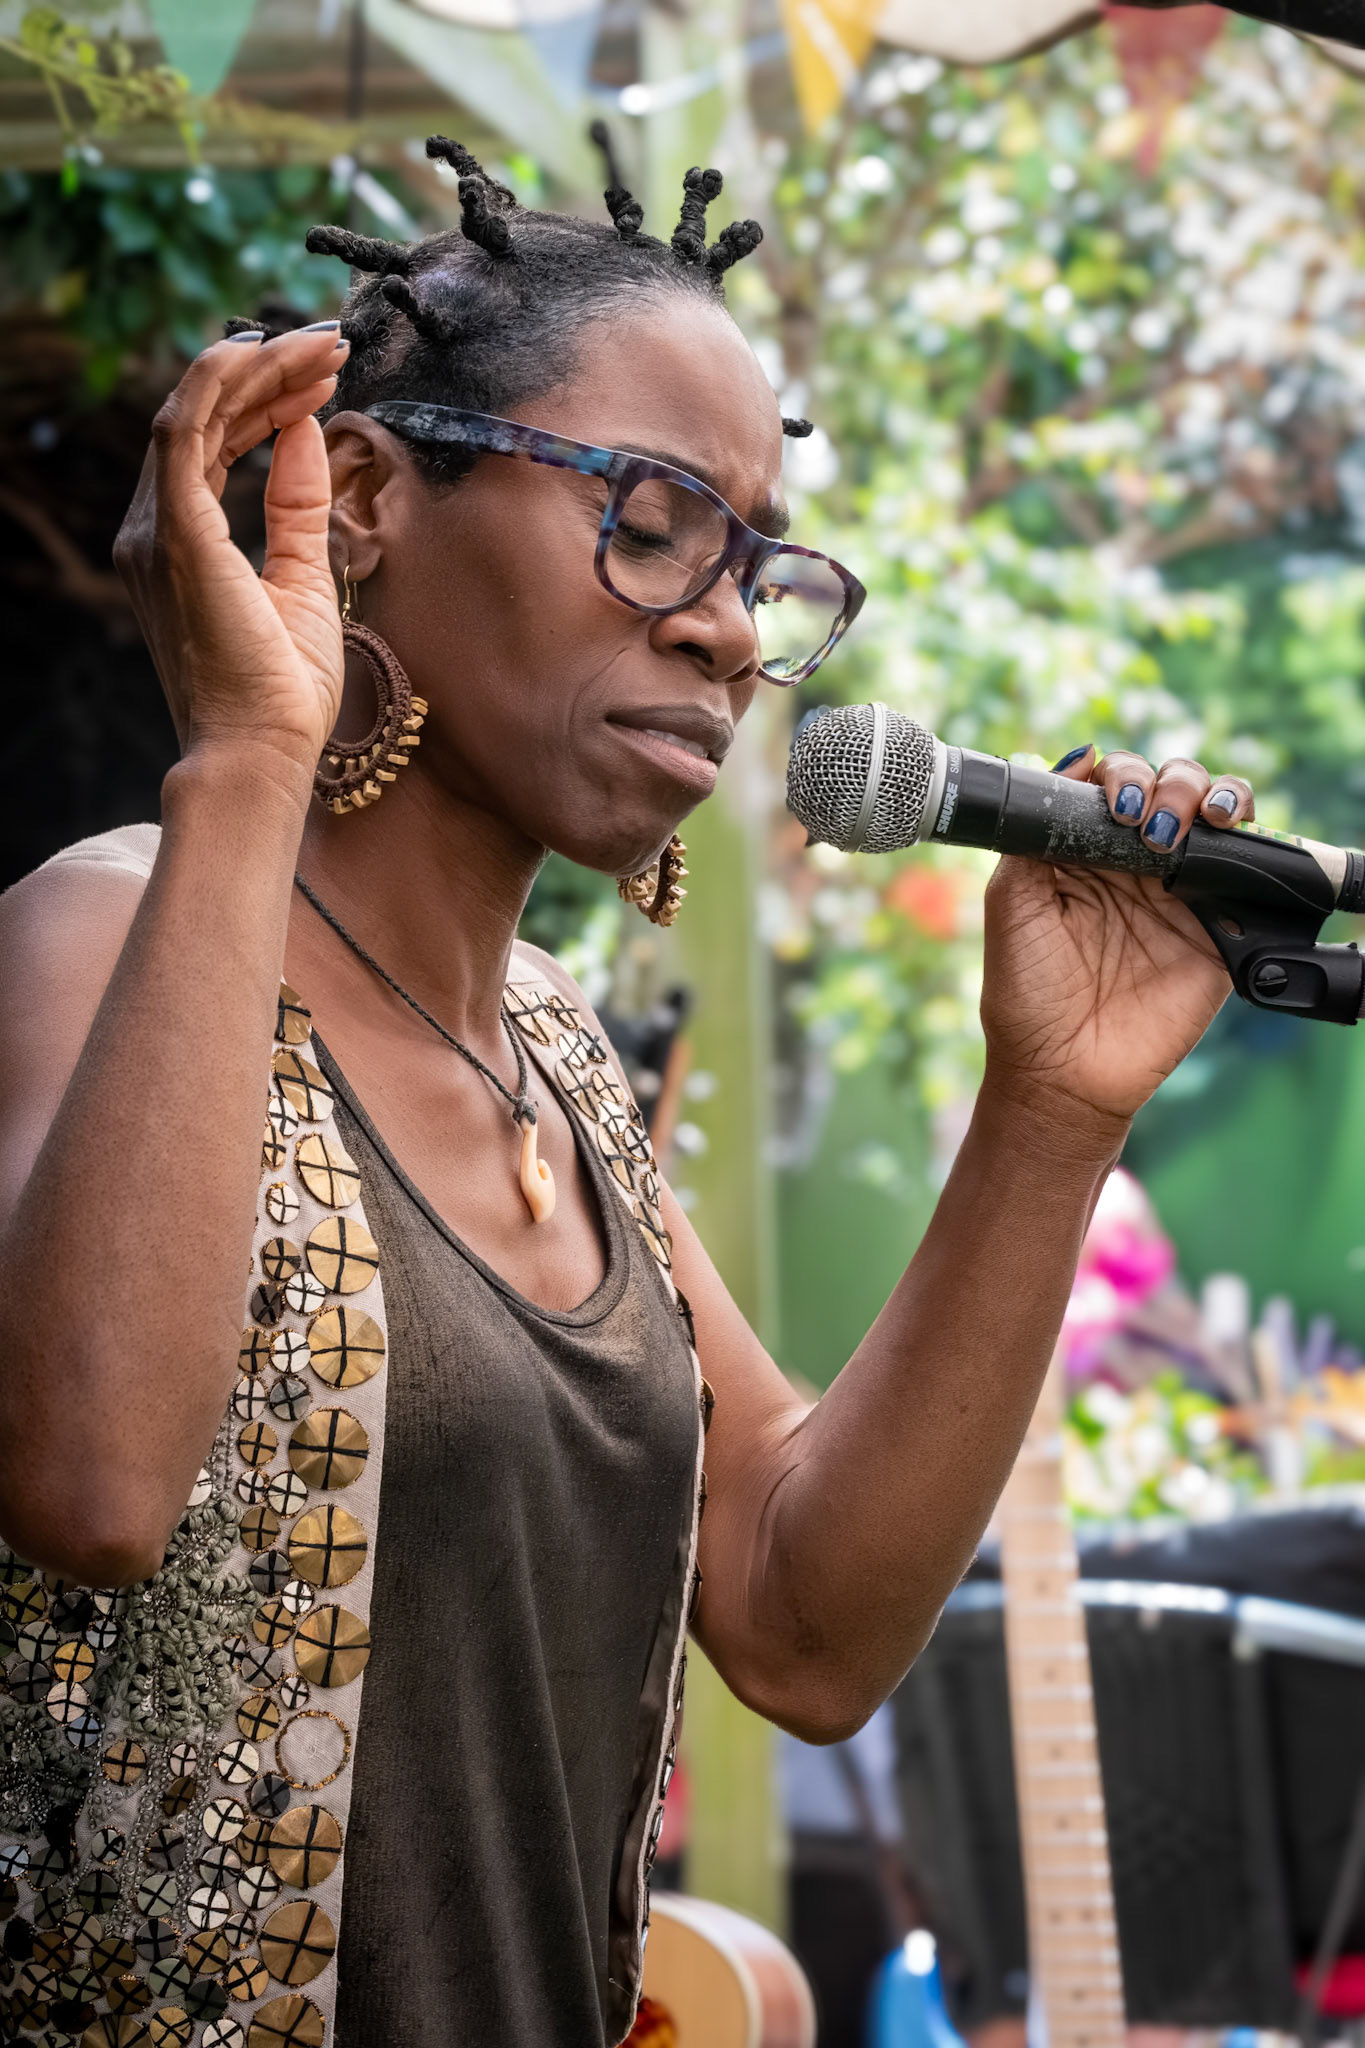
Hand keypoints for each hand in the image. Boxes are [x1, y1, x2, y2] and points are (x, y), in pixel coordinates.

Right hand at [114, 324, 348, 786]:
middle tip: (327, 340)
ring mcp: (156, 531)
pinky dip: (221, 385)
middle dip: (267, 371)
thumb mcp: (304, 578)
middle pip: (204, 419)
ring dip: (258, 369)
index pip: (215, 445)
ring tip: (318, 343)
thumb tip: (307, 432)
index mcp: (182, 543)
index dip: (266, 399)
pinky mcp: (175, 535)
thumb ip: (298, 506)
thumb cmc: (283, 690)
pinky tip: (265, 355)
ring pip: (196, 414)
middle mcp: (154, 530)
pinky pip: (186, 433)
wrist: (263, 751)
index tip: (322, 373)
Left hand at [980, 745, 1255, 1131]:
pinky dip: (1250, 844)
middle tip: (1146, 821)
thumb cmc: (1026, 993)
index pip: (1115, 785)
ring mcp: (1180, 895)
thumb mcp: (1011, 901)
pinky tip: (1227, 840)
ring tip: (1193, 820)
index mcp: (1084, 853)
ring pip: (1216, 817)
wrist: (1063, 1070)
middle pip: (1172, 787)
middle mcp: (1135, 866)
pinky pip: (1249, 874)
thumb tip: (1072, 759)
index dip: (1120, 774)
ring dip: (1213, 796)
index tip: (1114, 798)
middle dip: (1169, 781)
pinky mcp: (1219, 931)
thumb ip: (1036, 831)